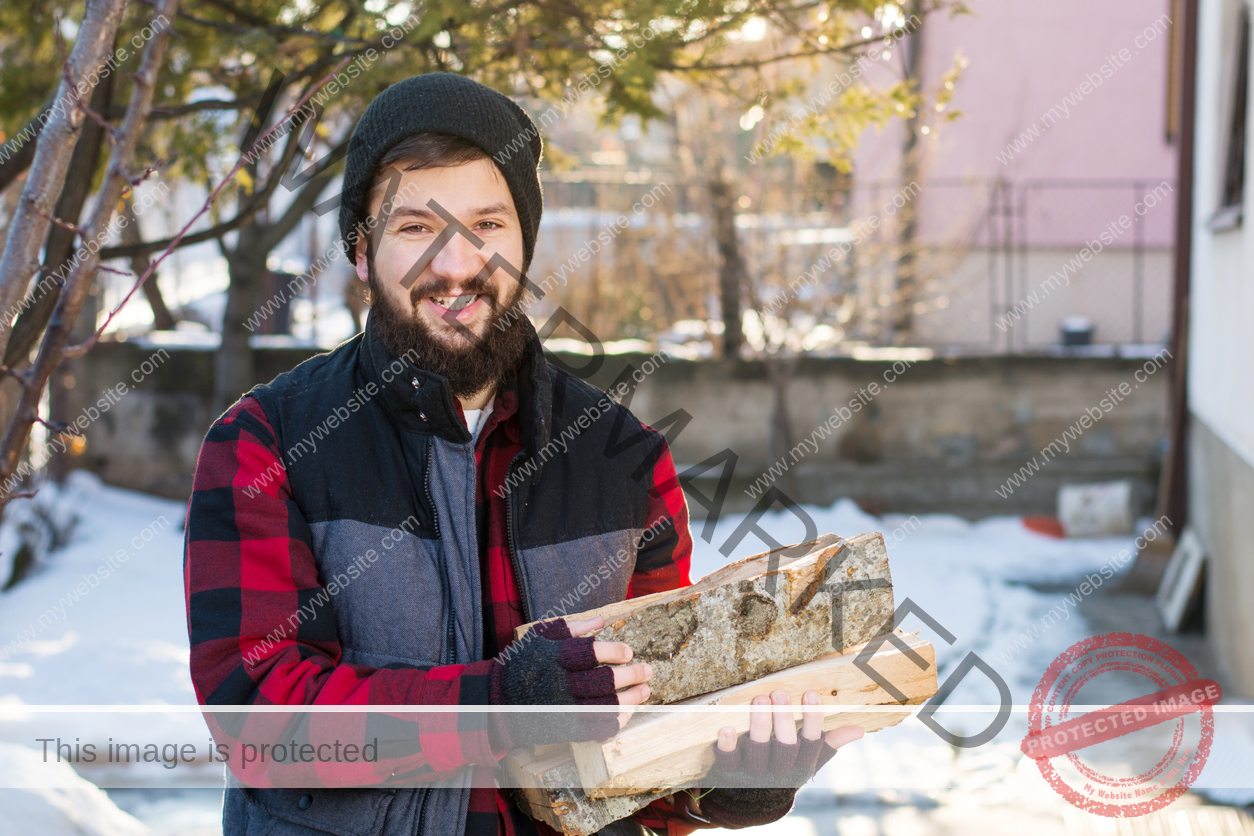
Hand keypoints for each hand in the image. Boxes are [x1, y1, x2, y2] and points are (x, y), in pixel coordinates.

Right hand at [489, 616, 652, 745]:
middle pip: (602, 682)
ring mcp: (562, 709)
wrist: (497, 701)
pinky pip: (596, 728)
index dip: (612, 652)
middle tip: (648, 670)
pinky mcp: (564, 728)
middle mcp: (558, 684)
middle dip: (631, 676)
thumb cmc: (523, 663)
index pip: (588, 653)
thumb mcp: (540, 637)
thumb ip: (571, 628)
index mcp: (553, 658)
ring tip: (646, 690)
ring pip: (604, 707)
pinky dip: (616, 720)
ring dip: (630, 699)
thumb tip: (602, 621)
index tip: (628, 652)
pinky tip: (629, 711)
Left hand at [686, 689, 862, 827]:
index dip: (812, 719)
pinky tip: (726, 728)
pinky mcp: (731, 776)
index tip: (811, 693)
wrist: (754, 804)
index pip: (812, 743)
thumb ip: (829, 744)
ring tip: (759, 699)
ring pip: (758, 751)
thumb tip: (858, 730)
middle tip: (779, 693)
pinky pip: (729, 761)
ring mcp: (755, 775)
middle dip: (783, 719)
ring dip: (759, 725)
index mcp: (802, 765)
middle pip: (785, 746)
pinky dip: (727, 746)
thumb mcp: (810, 761)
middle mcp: (780, 771)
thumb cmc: (786, 770)